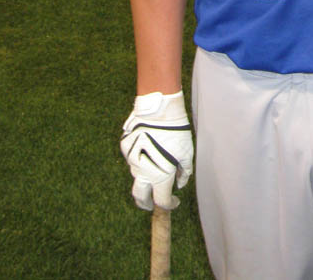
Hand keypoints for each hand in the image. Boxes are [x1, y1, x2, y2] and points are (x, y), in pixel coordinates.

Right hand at [120, 90, 193, 209]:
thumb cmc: (177, 131)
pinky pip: (132, 160)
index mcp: (160, 175)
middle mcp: (143, 171)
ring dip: (144, 179)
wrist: (159, 108)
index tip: (174, 202)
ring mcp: (131, 159)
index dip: (169, 205)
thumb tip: (180, 183)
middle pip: (140, 196)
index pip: (161, 200)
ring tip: (154, 171)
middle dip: (146, 203)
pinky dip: (139, 161)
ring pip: (135, 176)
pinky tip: (147, 151)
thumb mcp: (187, 152)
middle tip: (152, 203)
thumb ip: (184, 171)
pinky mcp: (125, 147)